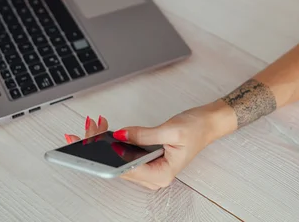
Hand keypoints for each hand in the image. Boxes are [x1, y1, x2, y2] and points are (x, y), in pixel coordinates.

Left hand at [65, 107, 218, 190]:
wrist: (210, 122)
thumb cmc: (197, 128)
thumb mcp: (170, 130)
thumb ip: (143, 135)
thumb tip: (120, 136)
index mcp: (161, 174)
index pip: (125, 169)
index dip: (105, 158)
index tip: (88, 147)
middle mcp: (154, 175)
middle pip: (118, 166)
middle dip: (100, 146)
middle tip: (90, 128)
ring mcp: (150, 168)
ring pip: (120, 159)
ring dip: (105, 143)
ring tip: (96, 126)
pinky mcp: (148, 158)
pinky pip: (126, 153)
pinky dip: (115, 142)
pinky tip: (105, 131)